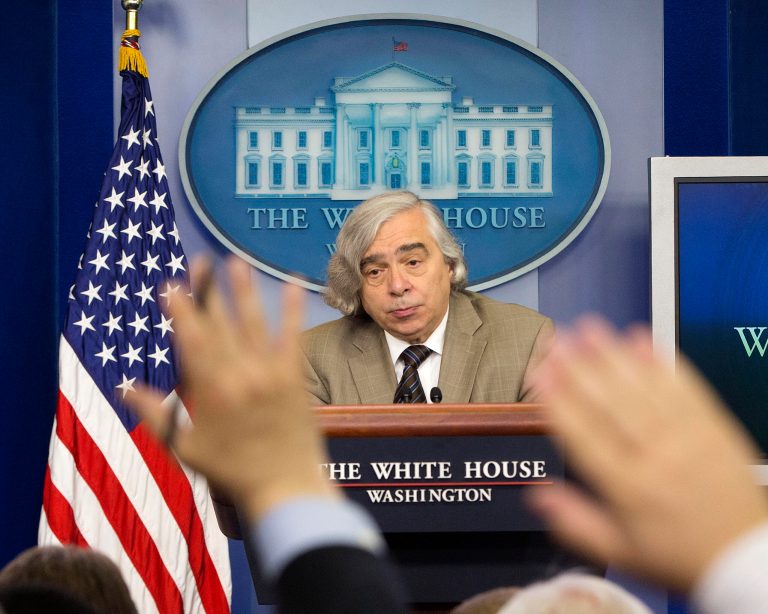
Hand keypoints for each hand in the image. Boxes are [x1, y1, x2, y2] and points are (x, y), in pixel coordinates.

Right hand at [126, 256, 337, 522]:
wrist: (283, 486)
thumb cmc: (230, 470)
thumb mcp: (183, 447)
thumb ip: (155, 414)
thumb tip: (125, 387)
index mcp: (210, 390)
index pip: (191, 340)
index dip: (181, 310)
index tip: (171, 285)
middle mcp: (239, 375)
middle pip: (220, 326)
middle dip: (208, 292)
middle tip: (200, 263)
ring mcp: (270, 373)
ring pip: (253, 324)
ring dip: (244, 292)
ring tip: (235, 263)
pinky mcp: (295, 377)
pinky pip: (293, 337)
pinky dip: (292, 310)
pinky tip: (291, 284)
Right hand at [528, 317, 767, 590]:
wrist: (746, 557)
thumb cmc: (679, 555)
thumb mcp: (619, 552)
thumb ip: (574, 523)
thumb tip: (537, 497)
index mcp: (628, 488)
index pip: (584, 435)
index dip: (557, 401)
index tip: (538, 373)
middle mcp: (656, 457)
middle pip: (610, 403)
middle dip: (579, 367)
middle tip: (555, 338)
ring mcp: (687, 437)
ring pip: (643, 388)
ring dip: (613, 354)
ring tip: (588, 327)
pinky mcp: (713, 425)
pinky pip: (684, 386)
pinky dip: (661, 360)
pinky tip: (641, 338)